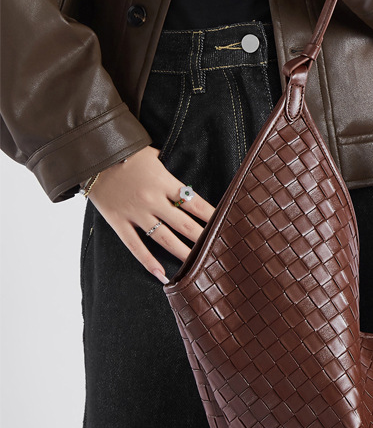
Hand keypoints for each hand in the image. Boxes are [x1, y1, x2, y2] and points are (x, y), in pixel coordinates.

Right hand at [85, 146, 215, 283]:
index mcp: (164, 182)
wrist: (91, 155)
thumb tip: (186, 188)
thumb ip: (169, 173)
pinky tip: (161, 275)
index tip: (227, 225)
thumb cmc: (125, 152)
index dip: (213, 215)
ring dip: (183, 254)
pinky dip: (148, 262)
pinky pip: (135, 246)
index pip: (195, 202)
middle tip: (219, 251)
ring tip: (198, 267)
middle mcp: (153, 200)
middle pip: (185, 224)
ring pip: (164, 239)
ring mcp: (135, 213)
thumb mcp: (153, 156)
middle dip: (204, 239)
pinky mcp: (118, 222)